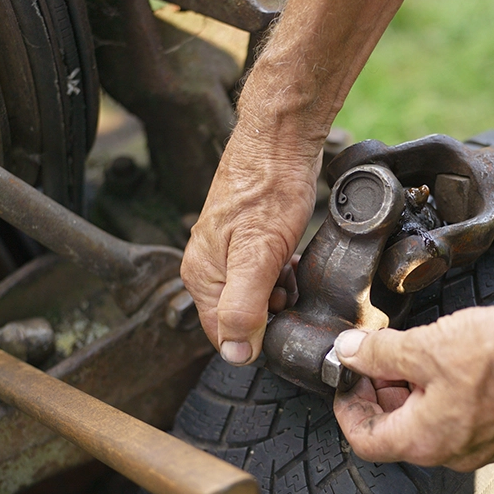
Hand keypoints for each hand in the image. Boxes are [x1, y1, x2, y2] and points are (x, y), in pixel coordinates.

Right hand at [181, 123, 322, 364]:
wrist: (280, 140)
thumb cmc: (268, 189)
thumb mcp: (258, 257)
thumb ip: (243, 307)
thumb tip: (235, 353)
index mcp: (201, 277)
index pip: (224, 336)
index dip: (256, 338)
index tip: (281, 319)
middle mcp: (208, 267)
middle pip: (240, 317)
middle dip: (270, 314)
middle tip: (290, 290)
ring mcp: (226, 252)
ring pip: (255, 296)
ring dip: (278, 293)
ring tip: (292, 271)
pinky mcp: (246, 239)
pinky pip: (263, 274)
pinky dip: (281, 274)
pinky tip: (292, 259)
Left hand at [332, 300, 493, 470]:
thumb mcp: (423, 347)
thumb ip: (378, 353)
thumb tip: (347, 352)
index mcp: (424, 443)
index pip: (365, 440)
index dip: (347, 406)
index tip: (345, 376)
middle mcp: (451, 455)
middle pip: (395, 431)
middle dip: (379, 392)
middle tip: (377, 355)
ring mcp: (480, 445)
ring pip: (427, 422)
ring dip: (410, 389)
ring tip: (413, 349)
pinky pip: (457, 416)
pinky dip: (439, 391)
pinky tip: (447, 356)